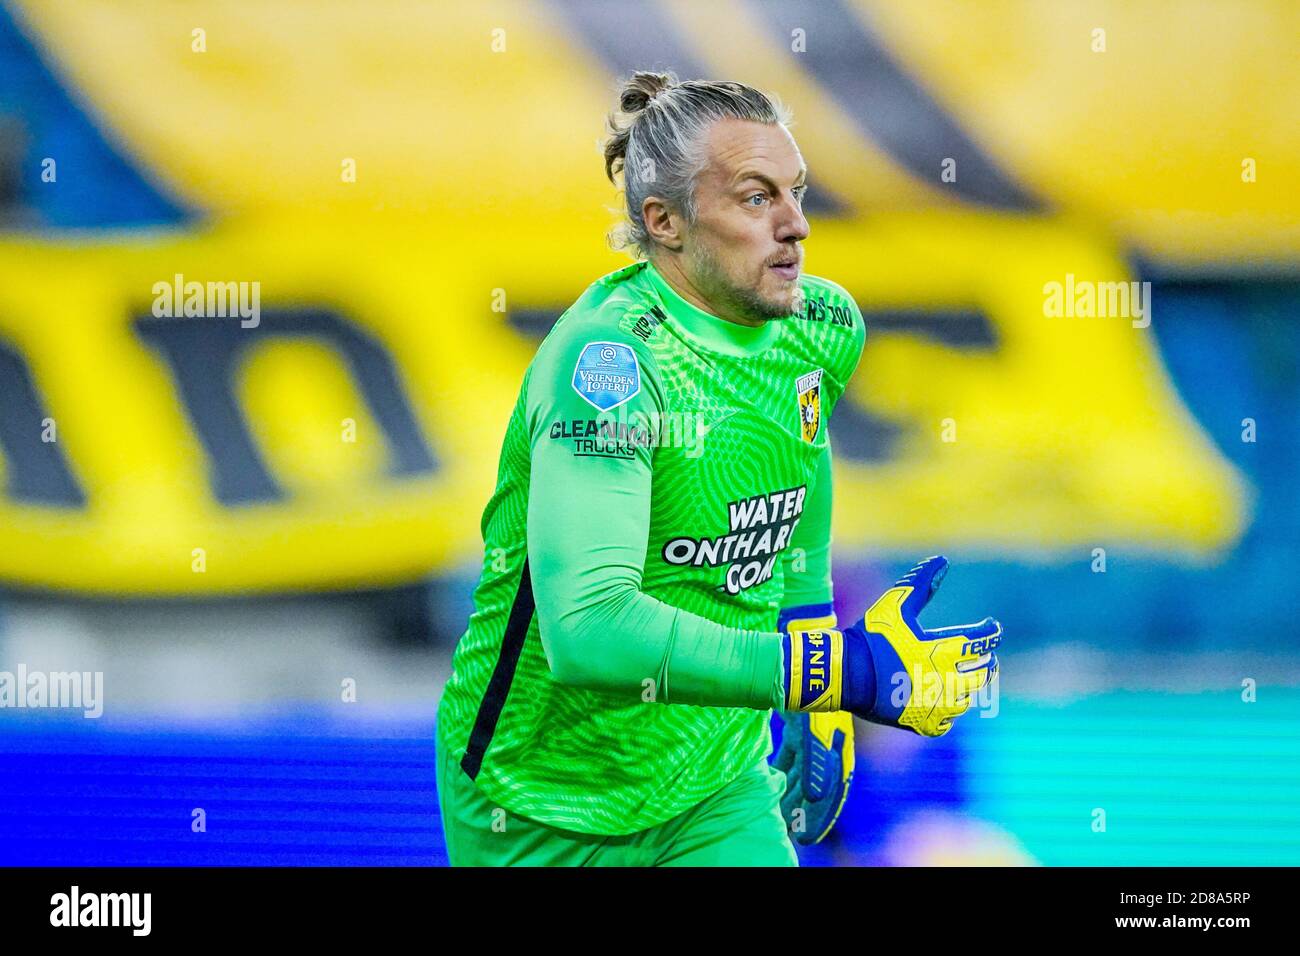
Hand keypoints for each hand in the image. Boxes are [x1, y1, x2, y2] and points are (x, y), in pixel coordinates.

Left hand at [773, 710, 854, 845]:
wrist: (811, 661)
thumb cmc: (816, 698)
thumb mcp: (816, 732)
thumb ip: (816, 765)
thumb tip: (816, 797)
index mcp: (835, 751)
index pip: (831, 792)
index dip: (820, 817)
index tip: (806, 839)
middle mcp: (827, 747)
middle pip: (816, 787)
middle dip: (803, 809)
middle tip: (790, 831)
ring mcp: (813, 737)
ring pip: (802, 773)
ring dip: (791, 792)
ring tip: (777, 811)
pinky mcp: (798, 728)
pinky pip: (791, 757)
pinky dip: (782, 770)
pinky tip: (770, 779)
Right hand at [782, 556, 1000, 736]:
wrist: (845, 674)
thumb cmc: (870, 636)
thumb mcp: (895, 604)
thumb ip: (921, 582)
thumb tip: (943, 560)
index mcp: (941, 650)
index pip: (982, 642)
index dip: (991, 633)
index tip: (991, 628)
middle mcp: (945, 680)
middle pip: (982, 673)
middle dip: (985, 662)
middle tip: (981, 657)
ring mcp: (935, 705)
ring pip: (967, 699)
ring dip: (968, 687)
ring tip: (962, 678)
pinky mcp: (922, 723)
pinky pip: (948, 721)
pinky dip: (948, 711)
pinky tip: (942, 700)